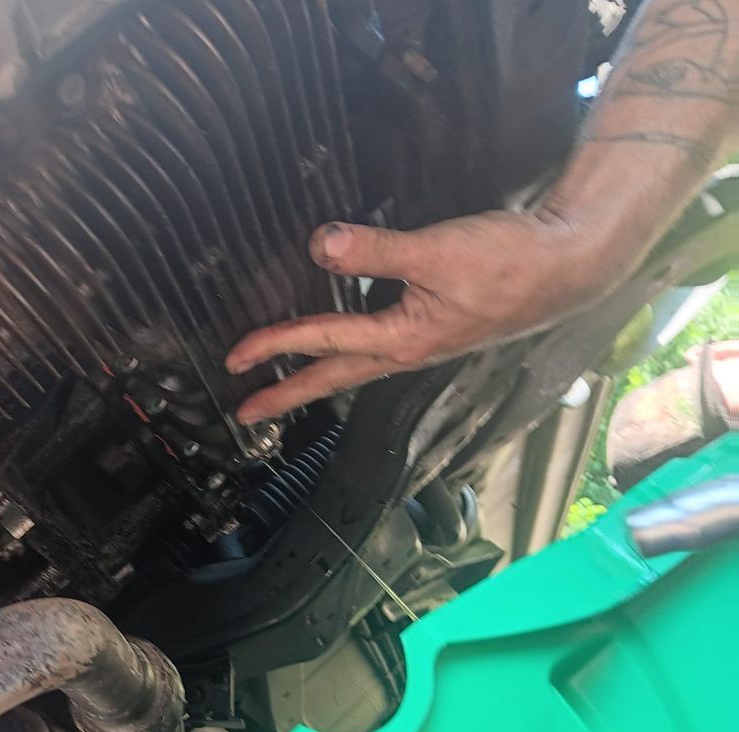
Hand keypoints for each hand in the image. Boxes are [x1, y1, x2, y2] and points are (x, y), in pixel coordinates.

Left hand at [225, 211, 613, 423]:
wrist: (569, 262)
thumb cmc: (511, 261)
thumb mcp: (438, 250)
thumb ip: (376, 249)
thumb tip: (320, 245)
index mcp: (402, 339)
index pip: (322, 343)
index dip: (274, 347)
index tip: (234, 359)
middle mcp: (407, 352)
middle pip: (332, 378)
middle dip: (286, 395)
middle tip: (246, 412)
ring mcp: (422, 344)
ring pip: (354, 367)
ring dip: (315, 377)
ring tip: (283, 386)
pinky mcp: (435, 329)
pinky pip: (377, 350)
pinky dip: (348, 354)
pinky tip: (343, 346)